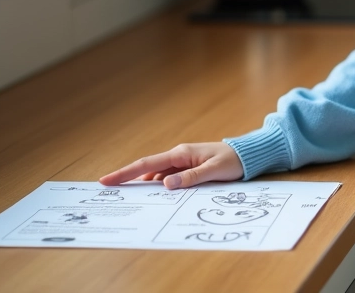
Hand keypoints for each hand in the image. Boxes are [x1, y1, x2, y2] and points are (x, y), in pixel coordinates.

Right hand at [99, 142, 242, 189]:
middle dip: (128, 180)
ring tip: (126, 199)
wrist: (249, 155)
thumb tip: (166, 184)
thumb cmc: (233, 161)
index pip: (147, 163)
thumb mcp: (214, 170)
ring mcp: (182, 164)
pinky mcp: (188, 170)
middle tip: (108, 193)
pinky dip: (159, 189)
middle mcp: (178, 157)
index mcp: (181, 154)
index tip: (106, 180)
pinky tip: (154, 199)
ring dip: (144, 187)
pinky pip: (168, 180)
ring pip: (157, 177)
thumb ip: (191, 178)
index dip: (125, 172)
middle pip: (147, 170)